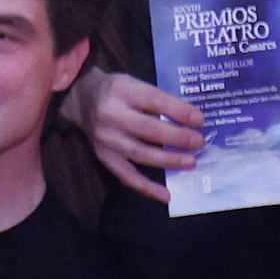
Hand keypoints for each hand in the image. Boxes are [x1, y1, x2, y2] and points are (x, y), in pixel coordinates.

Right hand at [80, 64, 207, 200]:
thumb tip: (190, 121)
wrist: (80, 100)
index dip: (178, 111)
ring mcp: (106, 139)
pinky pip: (127, 176)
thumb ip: (157, 100)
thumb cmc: (116, 91)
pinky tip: (166, 195)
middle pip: (148, 129)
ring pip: (140, 154)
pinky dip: (147, 187)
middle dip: (177, 138)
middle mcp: (111, 115)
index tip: (199, 119)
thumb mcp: (134, 83)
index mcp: (122, 90)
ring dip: (168, 161)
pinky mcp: (104, 157)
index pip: (154, 100)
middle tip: (198, 142)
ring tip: (190, 162)